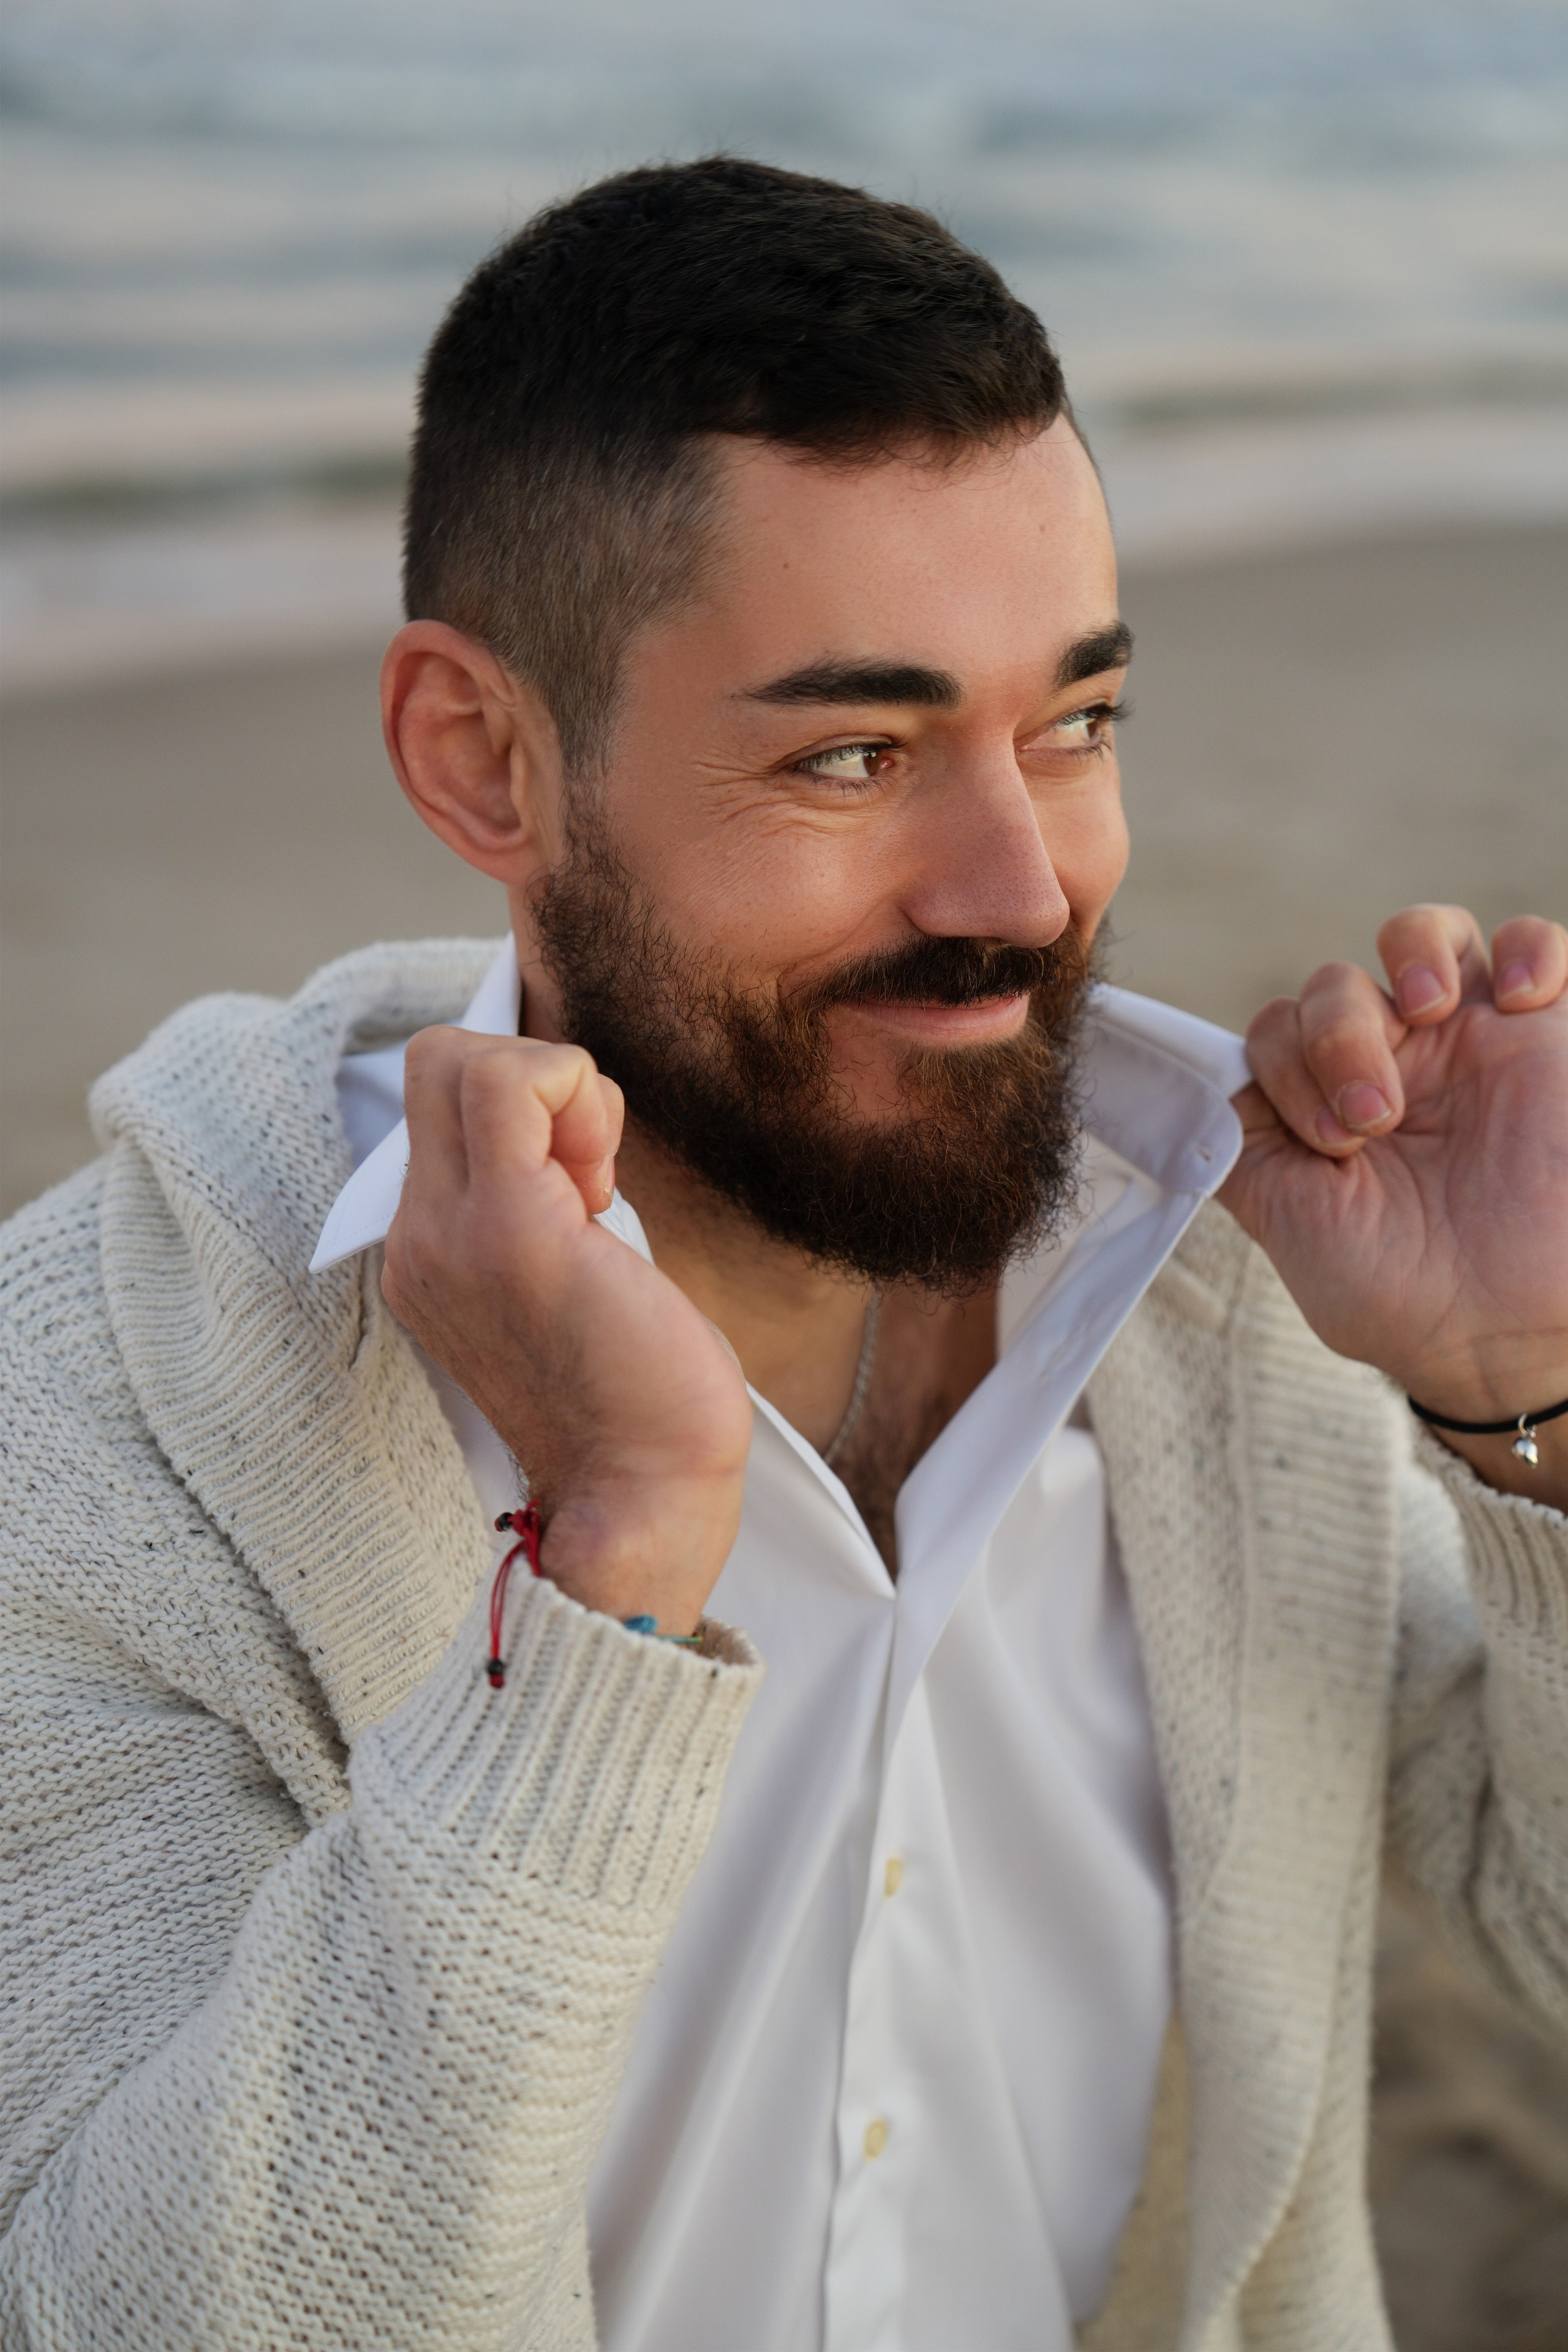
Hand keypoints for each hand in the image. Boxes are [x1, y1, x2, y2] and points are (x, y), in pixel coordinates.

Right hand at [383, 1029, 751, 1633]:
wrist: (643, 1495)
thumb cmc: (635, 1396)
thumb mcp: (563, 1285)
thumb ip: (543, 1210)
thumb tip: (573, 1131)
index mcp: (429, 1251)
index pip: (436, 1103)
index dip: (522, 1108)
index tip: (583, 1186)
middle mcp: (420, 1237)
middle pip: (436, 1059)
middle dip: (533, 1080)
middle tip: (590, 1172)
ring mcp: (452, 1232)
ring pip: (465, 1057)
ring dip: (559, 1093)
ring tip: (597, 1190)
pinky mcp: (513, 1229)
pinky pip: (514, 1082)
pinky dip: (576, 1094)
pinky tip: (605, 1186)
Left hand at [1219, 906, 1567, 1505]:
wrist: (1510, 1338)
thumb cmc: (1404, 1299)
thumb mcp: (1291, 1225)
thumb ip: (1242, 1148)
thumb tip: (1191, 1094)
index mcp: (1325, 1106)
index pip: (1276, 1029)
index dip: (1283, 1064)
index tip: (1323, 1143)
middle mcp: (1393, 1067)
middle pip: (1332, 984)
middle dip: (1336, 1038)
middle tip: (1370, 1122)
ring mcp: (1470, 1044)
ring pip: (1418, 936)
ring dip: (1409, 957)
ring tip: (1426, 1011)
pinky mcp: (1547, 1036)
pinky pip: (1532, 940)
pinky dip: (1521, 948)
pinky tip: (1518, 999)